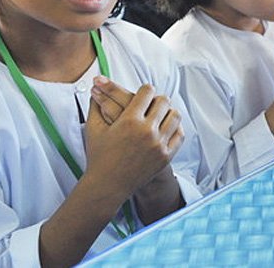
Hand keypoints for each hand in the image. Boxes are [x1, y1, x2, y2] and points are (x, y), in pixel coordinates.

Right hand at [84, 82, 183, 198]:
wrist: (107, 186)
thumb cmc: (99, 157)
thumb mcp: (93, 129)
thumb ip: (95, 105)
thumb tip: (96, 87)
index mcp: (129, 121)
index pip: (147, 92)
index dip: (144, 90)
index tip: (143, 92)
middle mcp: (147, 131)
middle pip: (163, 101)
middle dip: (157, 99)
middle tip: (152, 102)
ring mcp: (159, 144)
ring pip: (175, 116)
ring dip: (168, 112)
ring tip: (160, 114)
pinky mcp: (166, 156)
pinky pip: (179, 134)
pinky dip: (174, 128)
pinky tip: (166, 127)